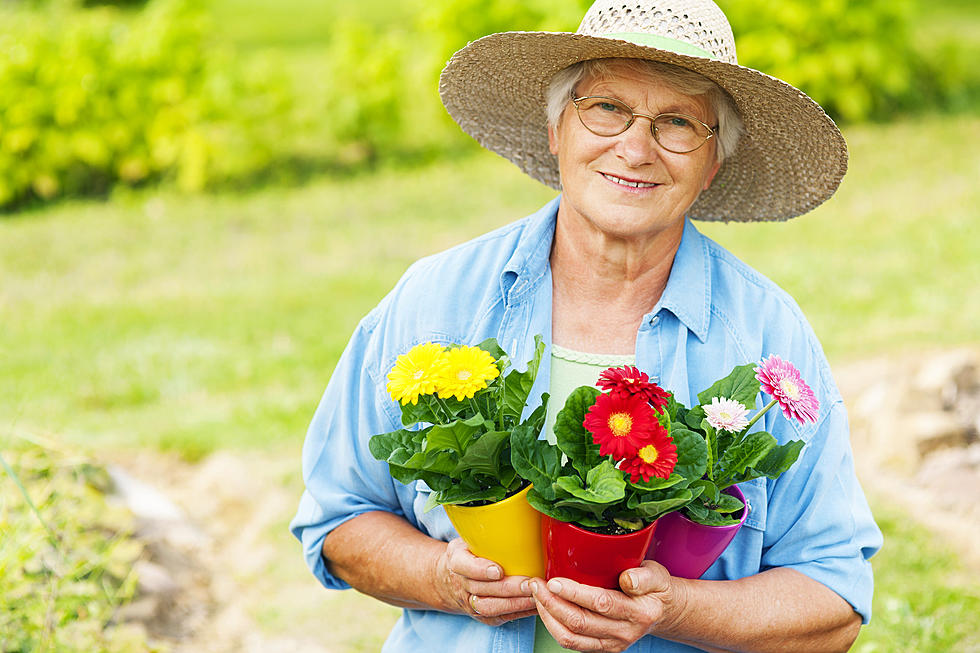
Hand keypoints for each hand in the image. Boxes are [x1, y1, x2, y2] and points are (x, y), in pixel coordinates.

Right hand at [436, 537, 536, 625]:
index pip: (463, 565)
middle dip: (508, 588)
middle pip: (481, 589)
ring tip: (536, 597)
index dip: (480, 569)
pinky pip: (498, 617)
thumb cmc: (470, 551)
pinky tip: (535, 606)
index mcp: (456, 558)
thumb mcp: (470, 536)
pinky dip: (518, 613)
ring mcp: (469, 602)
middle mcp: (461, 582)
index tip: (498, 570)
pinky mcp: (481, 616)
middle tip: (530, 583)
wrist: (449, 578)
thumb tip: (521, 516)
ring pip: (489, 607)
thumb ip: (487, 531)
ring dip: (514, 603)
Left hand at [530, 561, 683, 651]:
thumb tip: (628, 579)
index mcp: (639, 612)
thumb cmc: (655, 588)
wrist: (662, 612)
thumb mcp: (657, 575)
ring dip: (548, 616)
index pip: (601, 603)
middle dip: (552, 603)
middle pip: (580, 622)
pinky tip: (545, 609)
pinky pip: (572, 643)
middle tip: (537, 584)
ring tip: (536, 596)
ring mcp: (613, 643)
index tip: (554, 580)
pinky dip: (553, 626)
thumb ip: (644, 576)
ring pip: (571, 637)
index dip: (574, 593)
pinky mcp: (603, 648)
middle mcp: (625, 632)